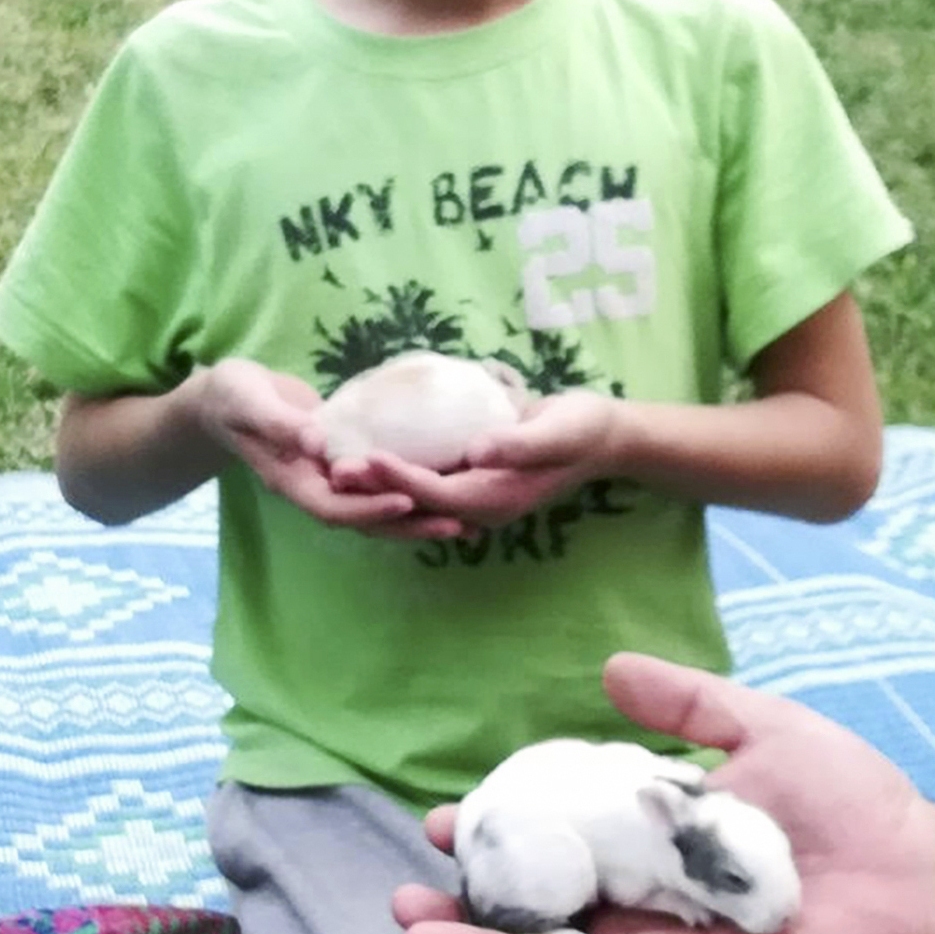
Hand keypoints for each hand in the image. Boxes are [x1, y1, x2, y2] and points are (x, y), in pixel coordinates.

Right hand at [195, 360, 462, 539]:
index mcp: (291, 480)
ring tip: (464, 521)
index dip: (370, 508)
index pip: (334, 507)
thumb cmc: (231, 397)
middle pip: (365, 520)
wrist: (224, 398)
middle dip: (409, 525)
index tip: (407, 500)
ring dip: (416, 518)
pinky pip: (377, 485)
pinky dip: (408, 490)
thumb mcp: (248, 403)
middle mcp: (314, 488)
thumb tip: (316, 442)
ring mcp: (328, 480)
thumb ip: (279, 423)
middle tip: (458, 524)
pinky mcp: (341, 464)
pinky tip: (443, 487)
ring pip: (375, 509)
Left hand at [354, 390, 621, 530]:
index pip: (437, 494)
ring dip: (376, 481)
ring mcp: (473, 494)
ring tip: (335, 461)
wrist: (602, 434)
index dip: (400, 478)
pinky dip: (396, 467)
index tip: (366, 457)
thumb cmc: (582, 429)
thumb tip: (476, 452)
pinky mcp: (469, 478)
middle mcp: (478, 505)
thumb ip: (518, 444)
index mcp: (496, 499)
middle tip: (332, 466)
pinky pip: (425, 479)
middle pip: (416, 502)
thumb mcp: (557, 431)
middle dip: (374, 487)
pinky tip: (366, 445)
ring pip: (414, 494)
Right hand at [393, 652, 934, 933]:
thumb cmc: (856, 805)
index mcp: (657, 843)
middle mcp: (650, 901)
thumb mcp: (761, 728)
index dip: (501, 832)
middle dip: (471, 901)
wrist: (928, 874)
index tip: (447, 819)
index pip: (558, 840)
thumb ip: (688, 706)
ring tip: (412, 932)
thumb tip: (610, 668)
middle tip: (408, 889)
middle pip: (540, 906)